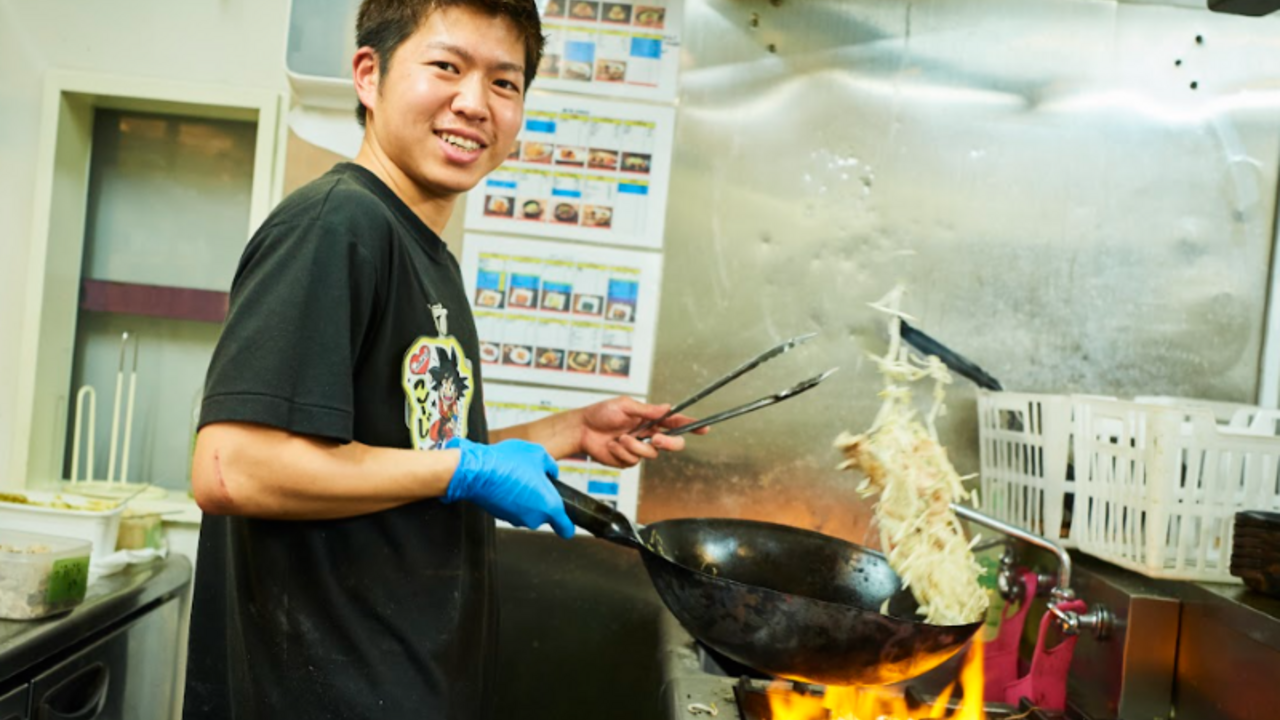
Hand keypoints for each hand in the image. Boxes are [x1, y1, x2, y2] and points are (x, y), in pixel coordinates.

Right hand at [443, 438, 574, 538]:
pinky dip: (511, 498)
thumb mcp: (538, 454)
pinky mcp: (501, 516)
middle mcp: (534, 517)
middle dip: (541, 499)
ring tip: (516, 477)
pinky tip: (505, 482)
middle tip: (533, 480)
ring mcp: (516, 519)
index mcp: (550, 506)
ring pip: (527, 510)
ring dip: (525, 497)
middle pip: (544, 514)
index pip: (566, 528)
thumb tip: (550, 472)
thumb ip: (550, 466)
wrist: (477, 471)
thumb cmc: (508, 463)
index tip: (567, 522)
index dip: (568, 525)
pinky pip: (512, 508)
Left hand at [577, 397, 706, 467]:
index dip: (691, 425)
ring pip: (651, 453)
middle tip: (656, 438)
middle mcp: (647, 434)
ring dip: (634, 446)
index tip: (704, 428)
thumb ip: (647, 410)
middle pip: (672, 443)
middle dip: (668, 442)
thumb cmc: (601, 413)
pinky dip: (621, 453)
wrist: (581, 430)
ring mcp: (638, 448)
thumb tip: (667, 407)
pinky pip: (633, 461)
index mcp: (650, 419)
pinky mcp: (627, 460)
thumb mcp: (625, 406)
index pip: (675, 422)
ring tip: (619, 438)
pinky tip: (612, 446)